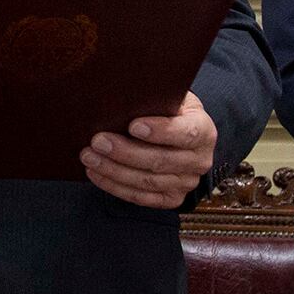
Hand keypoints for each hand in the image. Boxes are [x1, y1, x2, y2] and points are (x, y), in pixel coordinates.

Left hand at [80, 91, 215, 208]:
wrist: (178, 134)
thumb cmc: (167, 110)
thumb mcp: (170, 97)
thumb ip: (155, 97)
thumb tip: (123, 95)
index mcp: (204, 131)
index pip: (186, 133)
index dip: (160, 131)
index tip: (132, 126)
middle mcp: (200, 160)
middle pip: (161, 161)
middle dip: (125, 152)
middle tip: (98, 141)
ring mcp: (186, 183)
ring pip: (147, 181)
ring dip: (114, 170)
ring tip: (89, 156)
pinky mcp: (172, 198)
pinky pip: (141, 197)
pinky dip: (115, 186)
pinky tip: (96, 174)